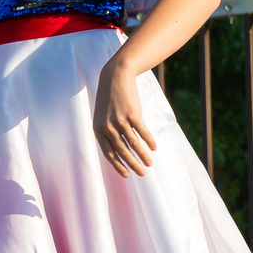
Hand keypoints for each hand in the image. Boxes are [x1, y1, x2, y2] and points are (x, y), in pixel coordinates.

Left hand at [92, 53, 156, 176]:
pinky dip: (149, 141)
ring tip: (150, 163)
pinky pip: (142, 133)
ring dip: (143, 156)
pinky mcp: (132, 115)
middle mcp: (107, 127)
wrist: (115, 77)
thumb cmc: (110, 100)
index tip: (126, 175)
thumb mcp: (103, 117)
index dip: (118, 165)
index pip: (108, 153)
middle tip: (142, 174)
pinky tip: (153, 148)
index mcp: (98, 130)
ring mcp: (120, 121)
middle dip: (133, 165)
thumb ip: (108, 133)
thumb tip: (119, 151)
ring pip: (134, 144)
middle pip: (122, 151)